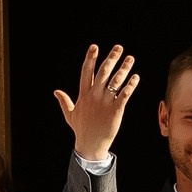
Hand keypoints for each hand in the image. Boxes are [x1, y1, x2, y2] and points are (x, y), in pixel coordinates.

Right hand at [52, 44, 139, 161]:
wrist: (91, 145)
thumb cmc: (81, 130)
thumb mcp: (70, 115)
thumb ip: (64, 102)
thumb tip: (56, 91)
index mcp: (84, 95)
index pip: (86, 72)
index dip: (90, 58)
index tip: (95, 46)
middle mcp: (94, 96)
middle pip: (103, 72)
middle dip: (111, 58)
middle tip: (119, 47)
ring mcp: (105, 103)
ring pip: (115, 81)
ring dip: (124, 68)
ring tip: (130, 58)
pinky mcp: (116, 110)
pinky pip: (124, 95)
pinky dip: (131, 86)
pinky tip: (136, 77)